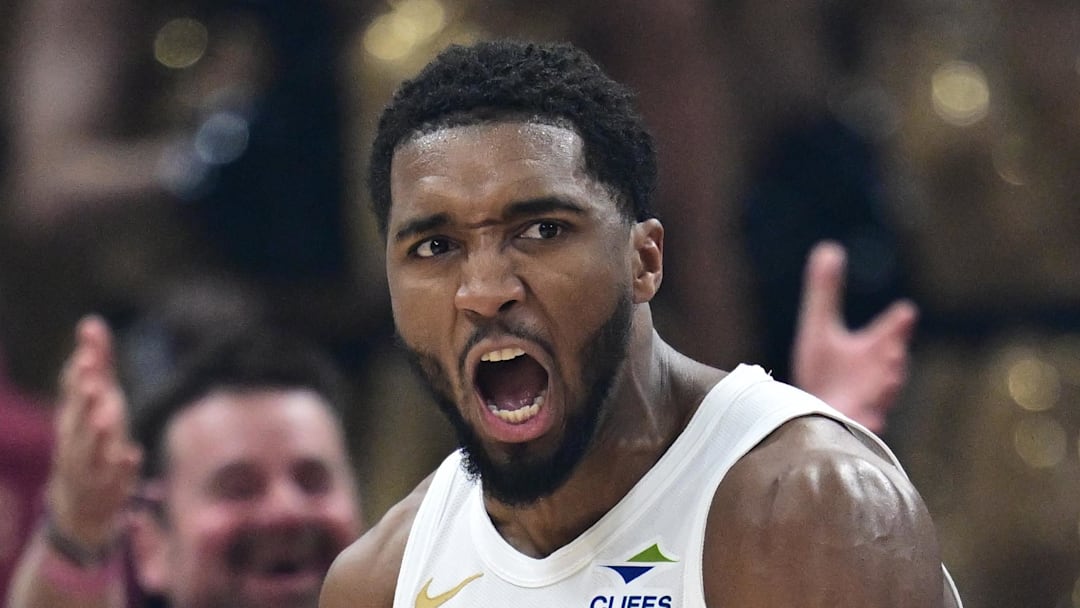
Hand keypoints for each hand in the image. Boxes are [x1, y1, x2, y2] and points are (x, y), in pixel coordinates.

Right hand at [48, 316, 141, 548]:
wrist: (79, 501)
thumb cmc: (91, 437)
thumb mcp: (96, 400)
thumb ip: (97, 363)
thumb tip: (92, 322)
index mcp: (74, 416)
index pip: (74, 393)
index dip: (79, 376)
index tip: (86, 357)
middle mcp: (77, 439)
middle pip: (78, 420)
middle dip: (84, 402)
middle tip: (92, 384)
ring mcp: (90, 465)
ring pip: (91, 450)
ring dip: (97, 434)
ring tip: (104, 418)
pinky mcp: (108, 486)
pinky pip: (115, 477)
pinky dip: (123, 466)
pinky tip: (133, 454)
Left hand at [791, 241, 917, 432]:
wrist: (809, 417)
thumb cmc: (823, 374)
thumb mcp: (820, 328)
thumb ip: (825, 292)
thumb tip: (828, 249)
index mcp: (873, 354)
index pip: (891, 335)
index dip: (897, 326)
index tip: (905, 311)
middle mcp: (875, 380)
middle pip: (891, 369)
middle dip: (894, 358)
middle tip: (896, 349)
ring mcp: (866, 407)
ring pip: (881, 400)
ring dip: (886, 390)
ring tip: (890, 380)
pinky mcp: (852, 429)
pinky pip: (862, 427)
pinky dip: (868, 422)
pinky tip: (871, 419)